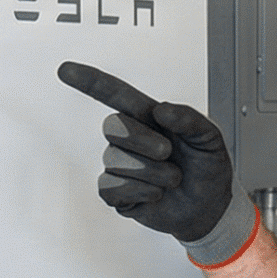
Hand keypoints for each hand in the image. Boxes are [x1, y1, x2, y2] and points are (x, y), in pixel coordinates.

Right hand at [57, 61, 253, 262]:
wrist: (211, 207)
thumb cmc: (207, 168)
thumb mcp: (210, 138)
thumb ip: (190, 119)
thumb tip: (162, 110)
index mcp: (149, 118)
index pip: (115, 94)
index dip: (90, 82)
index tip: (66, 70)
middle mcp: (130, 138)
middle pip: (113, 125)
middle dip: (143, 140)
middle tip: (168, 152)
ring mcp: (120, 165)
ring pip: (116, 160)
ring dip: (153, 172)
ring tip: (172, 178)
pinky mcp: (116, 193)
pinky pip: (113, 188)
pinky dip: (143, 192)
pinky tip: (156, 193)